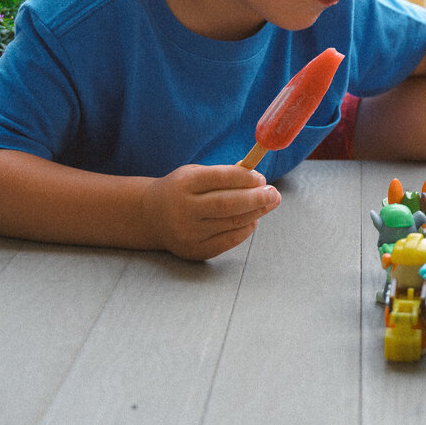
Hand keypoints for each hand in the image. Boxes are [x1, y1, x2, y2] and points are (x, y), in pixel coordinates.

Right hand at [141, 163, 280, 260]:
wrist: (151, 216)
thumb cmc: (183, 189)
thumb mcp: (196, 174)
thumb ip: (225, 175)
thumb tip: (259, 180)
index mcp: (184, 184)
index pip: (220, 178)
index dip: (245, 178)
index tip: (261, 179)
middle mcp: (183, 210)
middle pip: (227, 204)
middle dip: (256, 198)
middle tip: (274, 194)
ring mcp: (188, 233)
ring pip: (231, 223)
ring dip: (256, 213)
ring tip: (268, 204)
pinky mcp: (195, 250)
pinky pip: (229, 240)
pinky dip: (245, 229)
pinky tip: (252, 219)